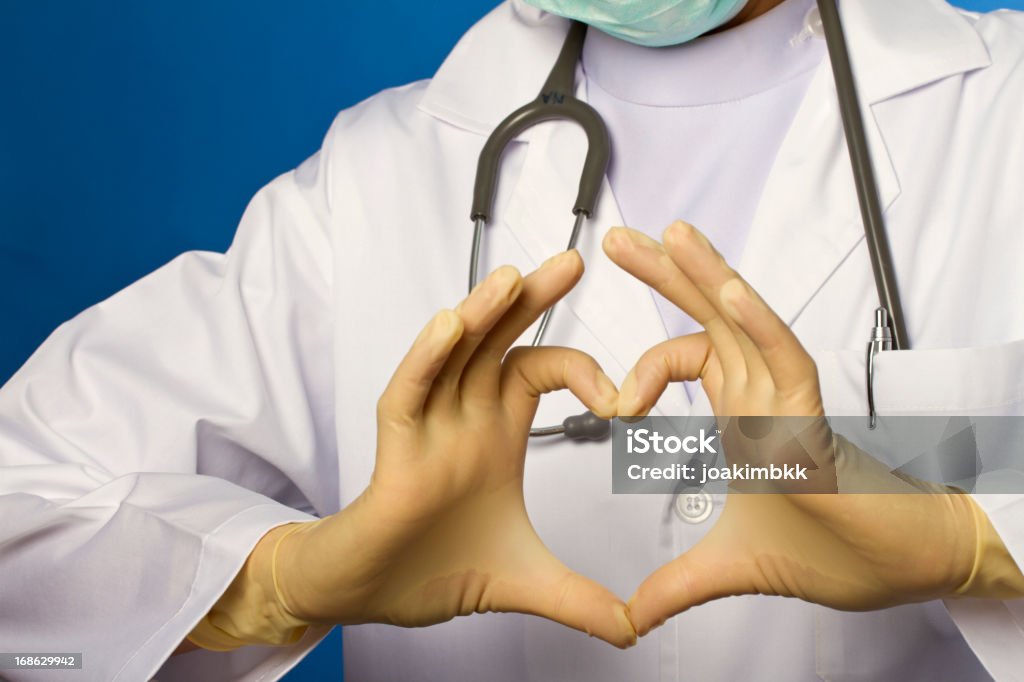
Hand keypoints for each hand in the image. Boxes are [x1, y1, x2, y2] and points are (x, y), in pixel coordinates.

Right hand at [273, 251, 635, 646]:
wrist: (374, 595)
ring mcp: (428, 426)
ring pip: (453, 353)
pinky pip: (409, 390)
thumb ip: (579, 599)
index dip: (585, 371)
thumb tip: (634, 630)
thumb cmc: (434, 568)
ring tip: (514, 277)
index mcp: (497, 432)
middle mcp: (464, 416)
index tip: (629, 399)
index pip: (541, 371)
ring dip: (482, 312)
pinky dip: (428, 358)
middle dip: (532, 300)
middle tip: (573, 261)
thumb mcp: (524, 581)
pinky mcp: (394, 447)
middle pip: (499, 340)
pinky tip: (451, 324)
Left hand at [603, 222, 978, 635]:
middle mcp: (761, 393)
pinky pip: (787, 357)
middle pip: (709, 317)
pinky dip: (759, 323)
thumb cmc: (827, 549)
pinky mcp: (813, 417)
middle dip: (665, 273)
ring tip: (669, 233)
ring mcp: (787, 399)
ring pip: (745, 321)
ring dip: (706, 275)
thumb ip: (675, 584)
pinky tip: (729, 289)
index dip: (643, 368)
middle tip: (620, 237)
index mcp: (741, 410)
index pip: (687, 357)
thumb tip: (633, 616)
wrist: (887, 573)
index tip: (612, 404)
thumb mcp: (727, 565)